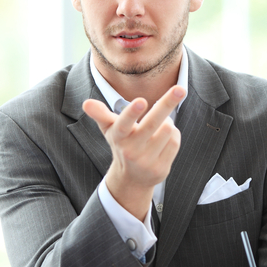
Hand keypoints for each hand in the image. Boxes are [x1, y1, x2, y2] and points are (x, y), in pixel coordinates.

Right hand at [83, 85, 184, 219]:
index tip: (141, 101)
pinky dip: (173, 134)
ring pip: (168, 129)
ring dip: (168, 122)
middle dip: (167, 103)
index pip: (124, 123)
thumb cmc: (122, 144)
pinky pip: (175, 141)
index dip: (131, 113)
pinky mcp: (161, 168)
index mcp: (119, 136)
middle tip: (180, 89)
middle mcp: (132, 149)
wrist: (131, 178)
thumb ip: (100, 114)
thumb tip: (86, 103)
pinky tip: (164, 138)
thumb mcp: (110, 129)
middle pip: (153, 123)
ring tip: (159, 126)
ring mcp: (147, 160)